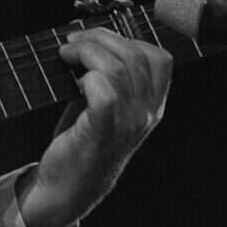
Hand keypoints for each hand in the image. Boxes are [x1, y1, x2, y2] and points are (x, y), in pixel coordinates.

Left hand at [16, 27, 171, 226]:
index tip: (97, 38)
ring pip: (118, 69)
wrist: (68, 188)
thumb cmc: (82, 142)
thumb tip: (85, 39)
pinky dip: (87, 78)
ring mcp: (127, 124)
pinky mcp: (102, 132)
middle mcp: (146, 114)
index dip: (127, 38)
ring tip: (66, 54)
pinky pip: (105, 93)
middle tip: (72, 42)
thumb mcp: (105, 107)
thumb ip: (106, 77)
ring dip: (87, 52)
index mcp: (152, 105)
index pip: (159, 59)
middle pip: (135, 56)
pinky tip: (73, 81)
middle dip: (100, 38)